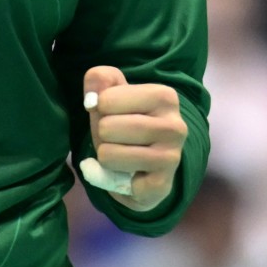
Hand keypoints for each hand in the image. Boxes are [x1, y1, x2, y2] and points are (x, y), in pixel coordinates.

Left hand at [80, 66, 186, 211]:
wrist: (145, 170)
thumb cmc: (126, 125)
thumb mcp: (111, 97)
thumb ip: (100, 82)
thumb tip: (92, 98)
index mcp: (165, 97)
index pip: (106, 99)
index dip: (101, 109)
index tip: (117, 115)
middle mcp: (174, 125)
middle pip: (106, 127)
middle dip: (103, 135)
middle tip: (119, 140)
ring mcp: (171, 157)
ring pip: (107, 153)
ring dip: (106, 157)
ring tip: (122, 156)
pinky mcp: (161, 184)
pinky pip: (113, 179)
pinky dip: (110, 178)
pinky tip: (127, 175)